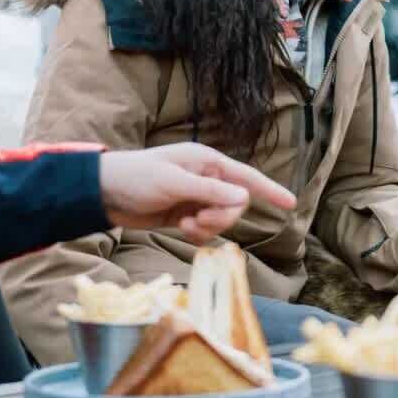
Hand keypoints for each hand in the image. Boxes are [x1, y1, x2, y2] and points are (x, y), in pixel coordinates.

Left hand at [100, 143, 296, 242]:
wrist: (106, 192)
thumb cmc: (138, 177)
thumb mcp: (174, 182)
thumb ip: (209, 191)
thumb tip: (243, 197)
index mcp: (208, 162)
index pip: (247, 177)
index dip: (270, 190)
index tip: (291, 203)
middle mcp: (207, 179)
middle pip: (236, 205)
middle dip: (221, 217)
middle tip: (196, 219)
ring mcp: (196, 198)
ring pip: (222, 220)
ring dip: (208, 227)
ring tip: (185, 224)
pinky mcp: (186, 215)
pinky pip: (206, 231)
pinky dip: (198, 235)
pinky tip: (181, 229)